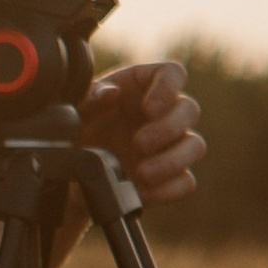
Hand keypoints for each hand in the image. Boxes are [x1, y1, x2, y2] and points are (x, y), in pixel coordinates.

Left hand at [80, 59, 203, 207]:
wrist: (72, 170)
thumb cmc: (78, 128)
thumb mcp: (75, 110)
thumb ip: (90, 97)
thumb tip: (112, 93)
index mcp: (143, 85)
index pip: (173, 73)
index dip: (168, 88)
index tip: (148, 109)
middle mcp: (164, 112)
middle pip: (189, 110)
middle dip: (167, 128)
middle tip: (138, 144)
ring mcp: (171, 145)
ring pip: (195, 146)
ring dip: (171, 161)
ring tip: (141, 174)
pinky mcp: (170, 176)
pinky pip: (186, 182)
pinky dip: (168, 190)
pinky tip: (142, 194)